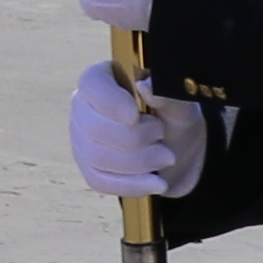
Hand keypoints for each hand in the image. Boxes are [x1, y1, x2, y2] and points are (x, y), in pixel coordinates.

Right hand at [68, 60, 208, 199]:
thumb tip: (145, 87)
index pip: (91, 83)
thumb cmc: (176, 120)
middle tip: (162, 135)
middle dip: (135, 138)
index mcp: (103, 78)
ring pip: (96, 157)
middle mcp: (84, 106)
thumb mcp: (181, 105)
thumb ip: (167, 94)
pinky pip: (99, 181)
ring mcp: (81, 138)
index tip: (135, 116)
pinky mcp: (87, 167)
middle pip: (93, 127)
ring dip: (138, 162)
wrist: (181, 153)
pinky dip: (132, 185)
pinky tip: (157, 184)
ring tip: (166, 157)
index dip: (110, 101)